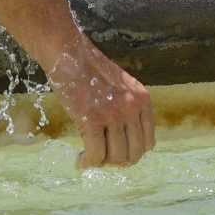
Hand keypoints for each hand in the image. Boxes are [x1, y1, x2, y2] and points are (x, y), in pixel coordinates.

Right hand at [47, 44, 154, 168]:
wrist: (66, 51)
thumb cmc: (87, 67)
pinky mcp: (91, 119)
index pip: (147, 143)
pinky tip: (79, 161)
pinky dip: (87, 162)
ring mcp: (113, 114)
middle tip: (100, 156)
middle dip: (116, 160)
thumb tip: (123, 139)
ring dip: (101, 162)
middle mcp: (132, 108)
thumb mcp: (120, 85)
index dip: (131, 153)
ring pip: (116, 157)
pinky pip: (96, 154)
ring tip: (88, 157)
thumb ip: (127, 107)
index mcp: (142, 99)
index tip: (114, 152)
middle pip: (134, 154)